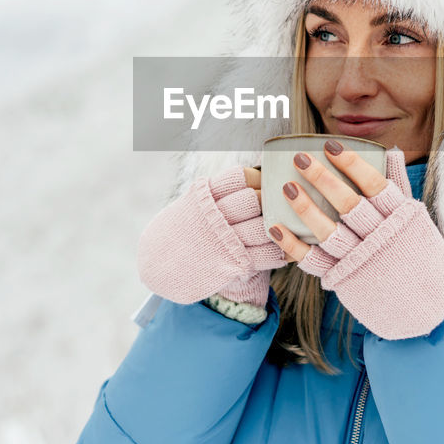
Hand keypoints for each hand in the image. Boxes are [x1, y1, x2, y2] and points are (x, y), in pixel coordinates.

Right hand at [137, 164, 287, 309]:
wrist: (157, 267)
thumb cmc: (179, 232)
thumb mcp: (189, 205)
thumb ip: (214, 194)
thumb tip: (250, 179)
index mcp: (202, 197)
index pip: (240, 177)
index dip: (258, 178)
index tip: (264, 183)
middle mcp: (213, 216)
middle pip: (255, 200)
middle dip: (270, 202)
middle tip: (279, 206)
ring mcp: (222, 241)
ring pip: (263, 227)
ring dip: (278, 228)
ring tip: (286, 228)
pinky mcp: (230, 264)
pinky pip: (264, 255)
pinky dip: (277, 253)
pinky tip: (281, 251)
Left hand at [269, 145, 443, 339]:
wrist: (421, 304)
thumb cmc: (413, 251)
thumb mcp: (413, 218)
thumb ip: (399, 186)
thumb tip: (391, 151)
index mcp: (400, 218)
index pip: (375, 186)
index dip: (352, 164)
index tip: (331, 145)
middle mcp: (381, 239)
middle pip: (350, 206)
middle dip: (324, 180)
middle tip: (300, 159)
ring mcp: (361, 261)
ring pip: (330, 234)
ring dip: (306, 210)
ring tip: (286, 188)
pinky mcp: (344, 279)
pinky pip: (315, 262)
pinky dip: (293, 246)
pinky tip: (275, 227)